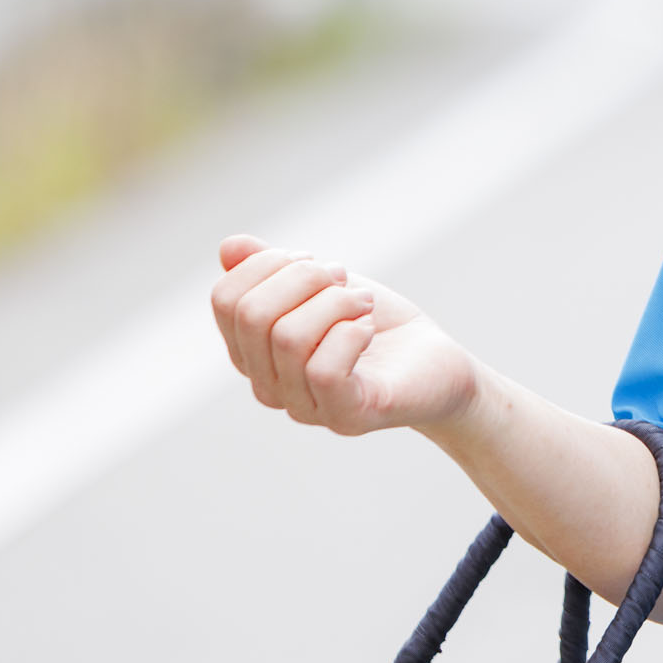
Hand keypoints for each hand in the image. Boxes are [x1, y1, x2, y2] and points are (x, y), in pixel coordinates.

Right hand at [210, 235, 479, 435]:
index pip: (225, 299)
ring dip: (336, 302)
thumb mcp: (325, 286)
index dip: (269, 263)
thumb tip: (229, 247)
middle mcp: (267, 385)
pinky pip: (323, 370)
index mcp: (253, 351)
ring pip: (288, 337)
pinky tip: (369, 329)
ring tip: (364, 304)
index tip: (314, 261)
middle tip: (344, 280)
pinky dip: (351, 334)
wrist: (436, 363)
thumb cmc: (376, 324)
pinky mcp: (345, 416)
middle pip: (251, 314)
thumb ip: (276, 269)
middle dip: (304, 277)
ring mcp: (303, 406)